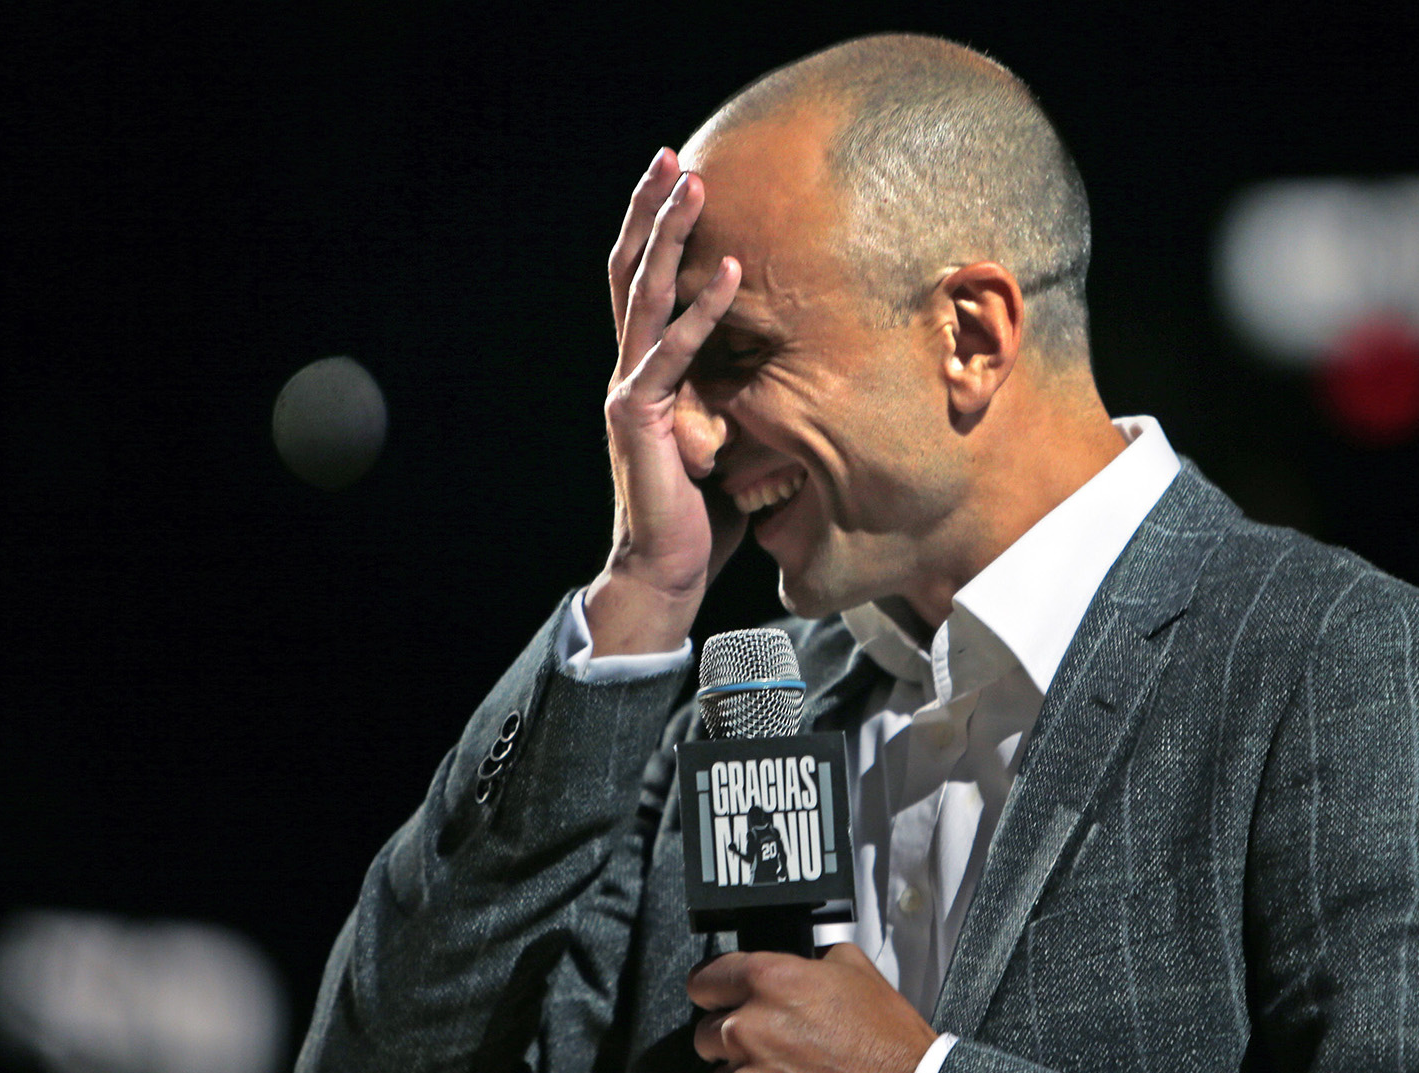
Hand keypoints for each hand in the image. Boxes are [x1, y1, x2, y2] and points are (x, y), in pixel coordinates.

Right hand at [585, 148, 744, 653]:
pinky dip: (704, 311)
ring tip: (694, 185)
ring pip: (644, 295)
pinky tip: (733, 272)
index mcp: (648, 371)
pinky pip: (675, 354)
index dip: (654, 230)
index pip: (645, 284)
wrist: (666, 571)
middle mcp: (632, 370)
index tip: (676, 180)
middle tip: (670, 156)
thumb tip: (787, 369)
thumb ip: (739, 396)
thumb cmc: (702, 512)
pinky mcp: (641, 418)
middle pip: (632, 272)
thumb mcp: (728, 437)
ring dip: (670, 236)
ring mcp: (631, 390)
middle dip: (650, 211)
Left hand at [688, 944, 937, 1072]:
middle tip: (764, 1033)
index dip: (715, 986)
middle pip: (704, 1028)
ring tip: (780, 1062)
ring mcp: (749, 1071)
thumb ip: (809, 960)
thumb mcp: (852, 967)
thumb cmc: (884, 1036)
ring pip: (719, 1068)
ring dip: (741, 1066)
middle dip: (730, 1030)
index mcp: (769, 979)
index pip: (703, 978)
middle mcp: (750, 1024)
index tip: (720, 993)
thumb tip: (796, 961)